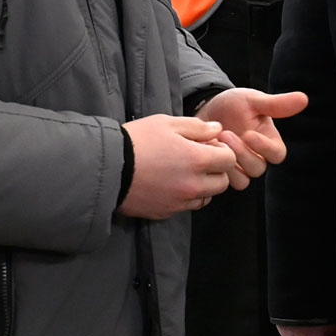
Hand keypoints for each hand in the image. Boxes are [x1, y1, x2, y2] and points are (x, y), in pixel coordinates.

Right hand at [118, 115, 238, 218]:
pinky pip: (186, 207)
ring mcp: (179, 202)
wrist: (105, 168)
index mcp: (197, 160)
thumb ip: (197, 127)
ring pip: (206, 198)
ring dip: (202, 186)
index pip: (229, 160)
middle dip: (216, 170)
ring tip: (184, 173)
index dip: (222, 150)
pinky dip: (185, 197)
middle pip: (222, 182)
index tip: (208, 146)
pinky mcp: (165, 212)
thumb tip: (217, 130)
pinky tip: (170, 184)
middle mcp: (193, 185)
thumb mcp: (166, 123)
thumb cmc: (136, 141)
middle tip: (198, 159)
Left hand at [197, 88, 307, 179]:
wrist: (206, 111)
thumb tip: (304, 98)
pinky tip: (207, 151)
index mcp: (268, 140)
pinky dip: (216, 169)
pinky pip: (224, 182)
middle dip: (241, 153)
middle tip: (226, 134)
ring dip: (229, 164)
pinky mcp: (224, 173)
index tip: (249, 134)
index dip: (265, 148)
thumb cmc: (233, 105)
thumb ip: (276, 104)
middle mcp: (256, 156)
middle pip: (258, 169)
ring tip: (215, 143)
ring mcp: (240, 167)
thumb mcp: (253, 100)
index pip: (277, 154)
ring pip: (243, 180)